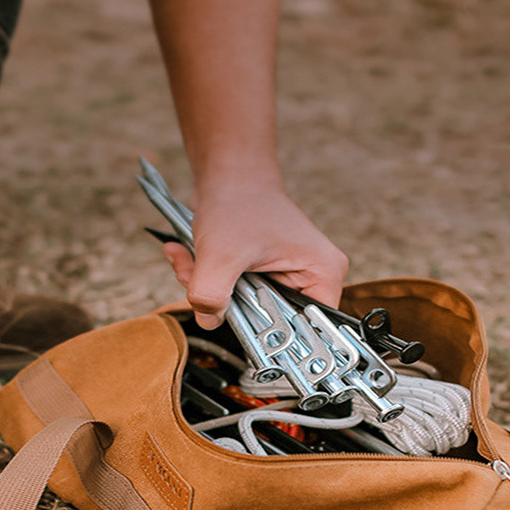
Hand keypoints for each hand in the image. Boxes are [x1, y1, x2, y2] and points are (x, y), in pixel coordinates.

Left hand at [162, 181, 348, 329]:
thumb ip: (212, 294)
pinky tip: (186, 255)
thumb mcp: (222, 253)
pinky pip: (235, 294)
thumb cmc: (238, 201)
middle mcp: (313, 278)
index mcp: (323, 274)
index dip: (273, 336)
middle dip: (228, 306)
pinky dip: (207, 280)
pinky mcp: (267, 273)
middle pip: (273, 321)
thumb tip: (209, 320)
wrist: (228, 173)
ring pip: (248, 309)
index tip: (240, 329)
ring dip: (210, 291)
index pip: (310, 330)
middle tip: (198, 282)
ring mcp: (290, 276)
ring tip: (190, 262)